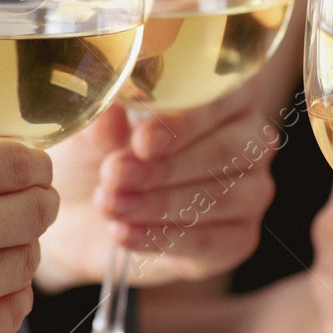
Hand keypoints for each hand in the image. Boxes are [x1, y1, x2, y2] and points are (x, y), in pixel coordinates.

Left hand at [37, 91, 278, 290]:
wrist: (82, 211)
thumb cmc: (97, 152)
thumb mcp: (92, 129)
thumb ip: (103, 119)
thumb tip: (107, 115)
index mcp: (225, 91)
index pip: (222, 98)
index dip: (183, 123)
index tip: (142, 142)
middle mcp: (249, 137)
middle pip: (225, 151)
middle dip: (165, 168)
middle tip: (114, 175)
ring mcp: (250, 189)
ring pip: (220, 197)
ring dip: (158, 204)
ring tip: (109, 205)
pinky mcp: (238, 236)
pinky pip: (212, 241)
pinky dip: (164, 238)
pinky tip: (125, 233)